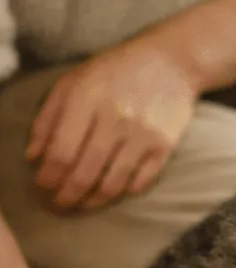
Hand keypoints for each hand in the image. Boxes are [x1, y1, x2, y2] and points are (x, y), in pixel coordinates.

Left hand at [27, 38, 200, 210]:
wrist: (171, 61)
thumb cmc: (115, 70)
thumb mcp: (72, 83)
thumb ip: (48, 118)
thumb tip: (33, 157)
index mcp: (86, 101)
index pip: (60, 154)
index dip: (46, 179)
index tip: (40, 189)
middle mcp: (115, 119)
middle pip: (84, 174)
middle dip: (65, 198)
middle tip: (57, 206)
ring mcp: (143, 134)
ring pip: (112, 183)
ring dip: (92, 201)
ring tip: (82, 205)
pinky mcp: (165, 144)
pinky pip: (141, 180)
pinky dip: (124, 191)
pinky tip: (113, 189)